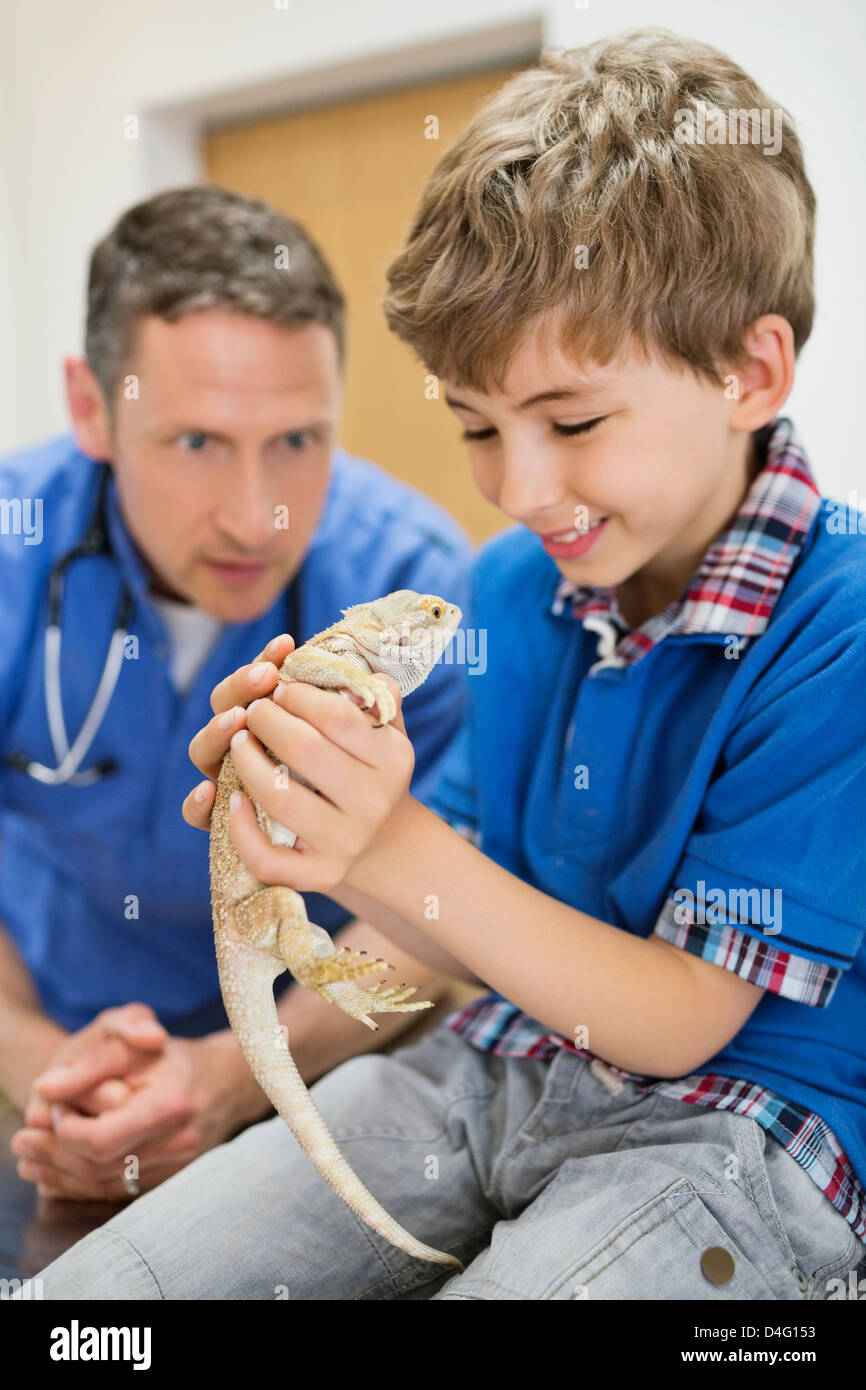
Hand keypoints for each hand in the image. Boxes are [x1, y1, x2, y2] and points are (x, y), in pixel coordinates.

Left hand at [12, 1003, 167, 1197]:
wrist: (224, 1080)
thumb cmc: (169, 1055)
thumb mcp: (129, 1043)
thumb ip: (88, 1065)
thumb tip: (44, 1090)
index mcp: (171, 1105)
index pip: (101, 1139)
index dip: (66, 1129)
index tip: (55, 1107)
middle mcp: (179, 1143)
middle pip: (99, 1167)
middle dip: (53, 1155)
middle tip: (20, 1140)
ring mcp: (177, 1168)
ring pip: (105, 1185)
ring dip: (60, 1174)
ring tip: (28, 1159)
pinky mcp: (170, 1181)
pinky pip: (117, 1192)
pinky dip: (81, 1185)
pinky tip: (54, 1175)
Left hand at [182, 636, 411, 893]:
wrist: (384, 843)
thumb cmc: (371, 771)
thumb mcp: (384, 731)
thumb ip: (372, 696)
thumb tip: (354, 669)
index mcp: (393, 760)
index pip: (337, 716)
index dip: (298, 695)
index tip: (281, 686)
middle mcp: (372, 803)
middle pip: (304, 750)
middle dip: (266, 720)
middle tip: (255, 710)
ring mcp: (344, 843)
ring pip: (278, 800)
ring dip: (245, 762)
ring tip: (237, 740)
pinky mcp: (316, 876)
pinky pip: (267, 859)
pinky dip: (240, 829)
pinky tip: (229, 797)